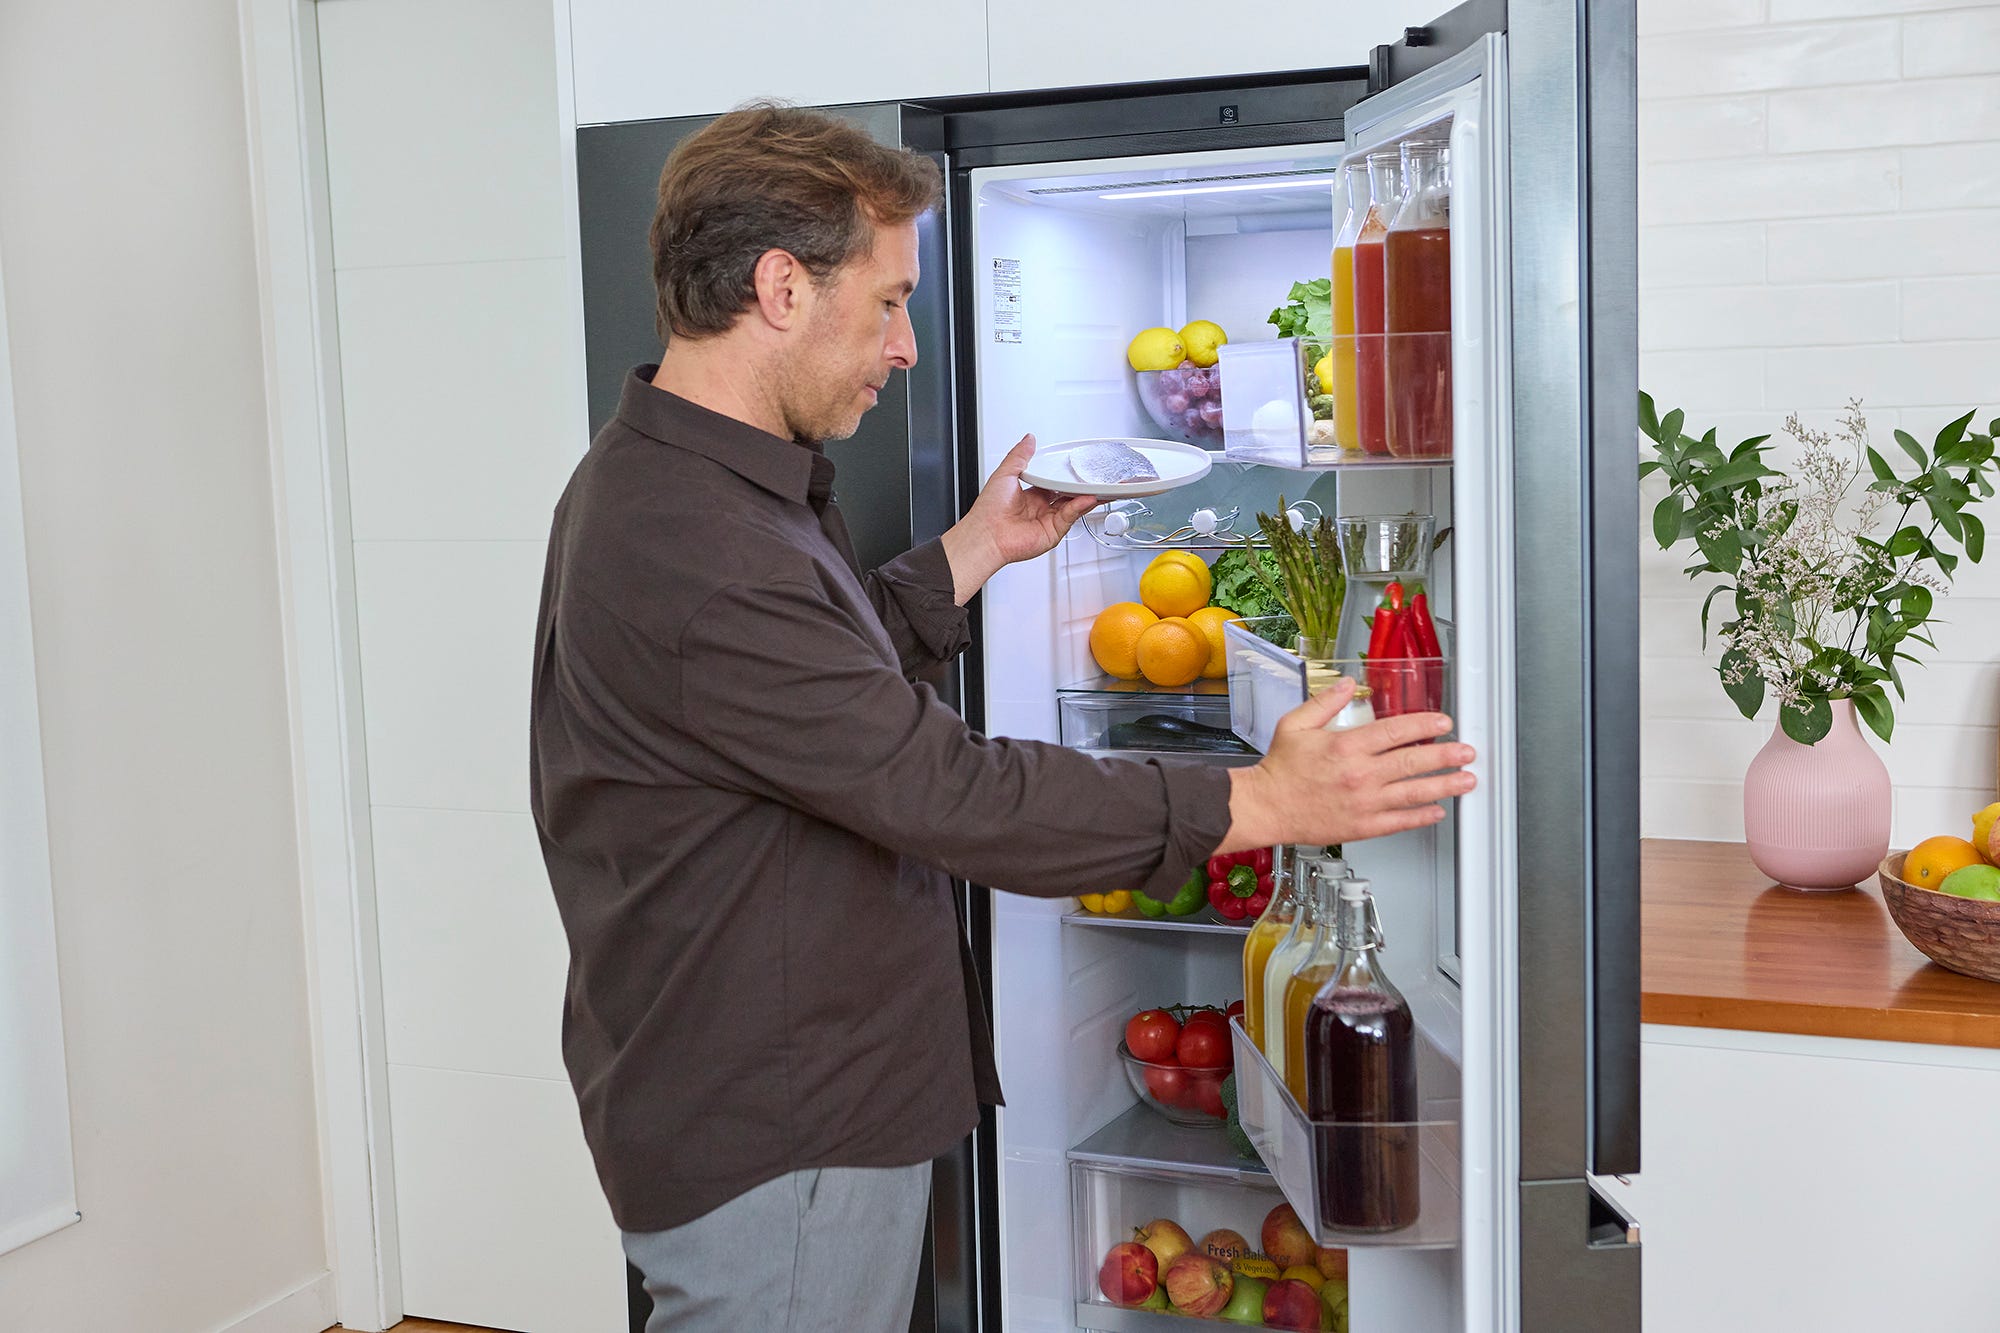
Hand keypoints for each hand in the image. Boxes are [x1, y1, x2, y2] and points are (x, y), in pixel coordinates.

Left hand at [939, 434, 1101, 603]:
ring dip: (1086, 496)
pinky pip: (1070, 517)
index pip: (1055, 482)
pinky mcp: (1053, 533)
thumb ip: (1020, 456)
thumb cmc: (989, 509)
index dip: (1067, 476)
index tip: (1078, 467)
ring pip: (1073, 506)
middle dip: (1081, 487)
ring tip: (1097, 485)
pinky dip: (1079, 507)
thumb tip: (1028, 439)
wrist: (987, 534)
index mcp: (1030, 494)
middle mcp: (1040, 508)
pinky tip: (1086, 498)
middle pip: (1067, 495)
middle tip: (1093, 476)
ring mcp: (1047, 521)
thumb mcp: (1005, 473)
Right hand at [1218, 678, 1476, 852]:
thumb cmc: (1279, 768)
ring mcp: (1364, 802)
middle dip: (1446, 756)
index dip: (1425, 725)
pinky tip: (1437, 810)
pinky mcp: (1362, 826)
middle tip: (1466, 752)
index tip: (1443, 723)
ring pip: (1414, 793)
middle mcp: (1360, 774)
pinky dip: (1421, 816)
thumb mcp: (1295, 724)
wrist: (1265, 807)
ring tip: (1465, 780)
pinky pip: (1399, 821)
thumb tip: (1346, 685)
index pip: (1397, 731)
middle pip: (1414, 762)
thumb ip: (1324, 703)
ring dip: (1445, 785)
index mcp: (1346, 745)